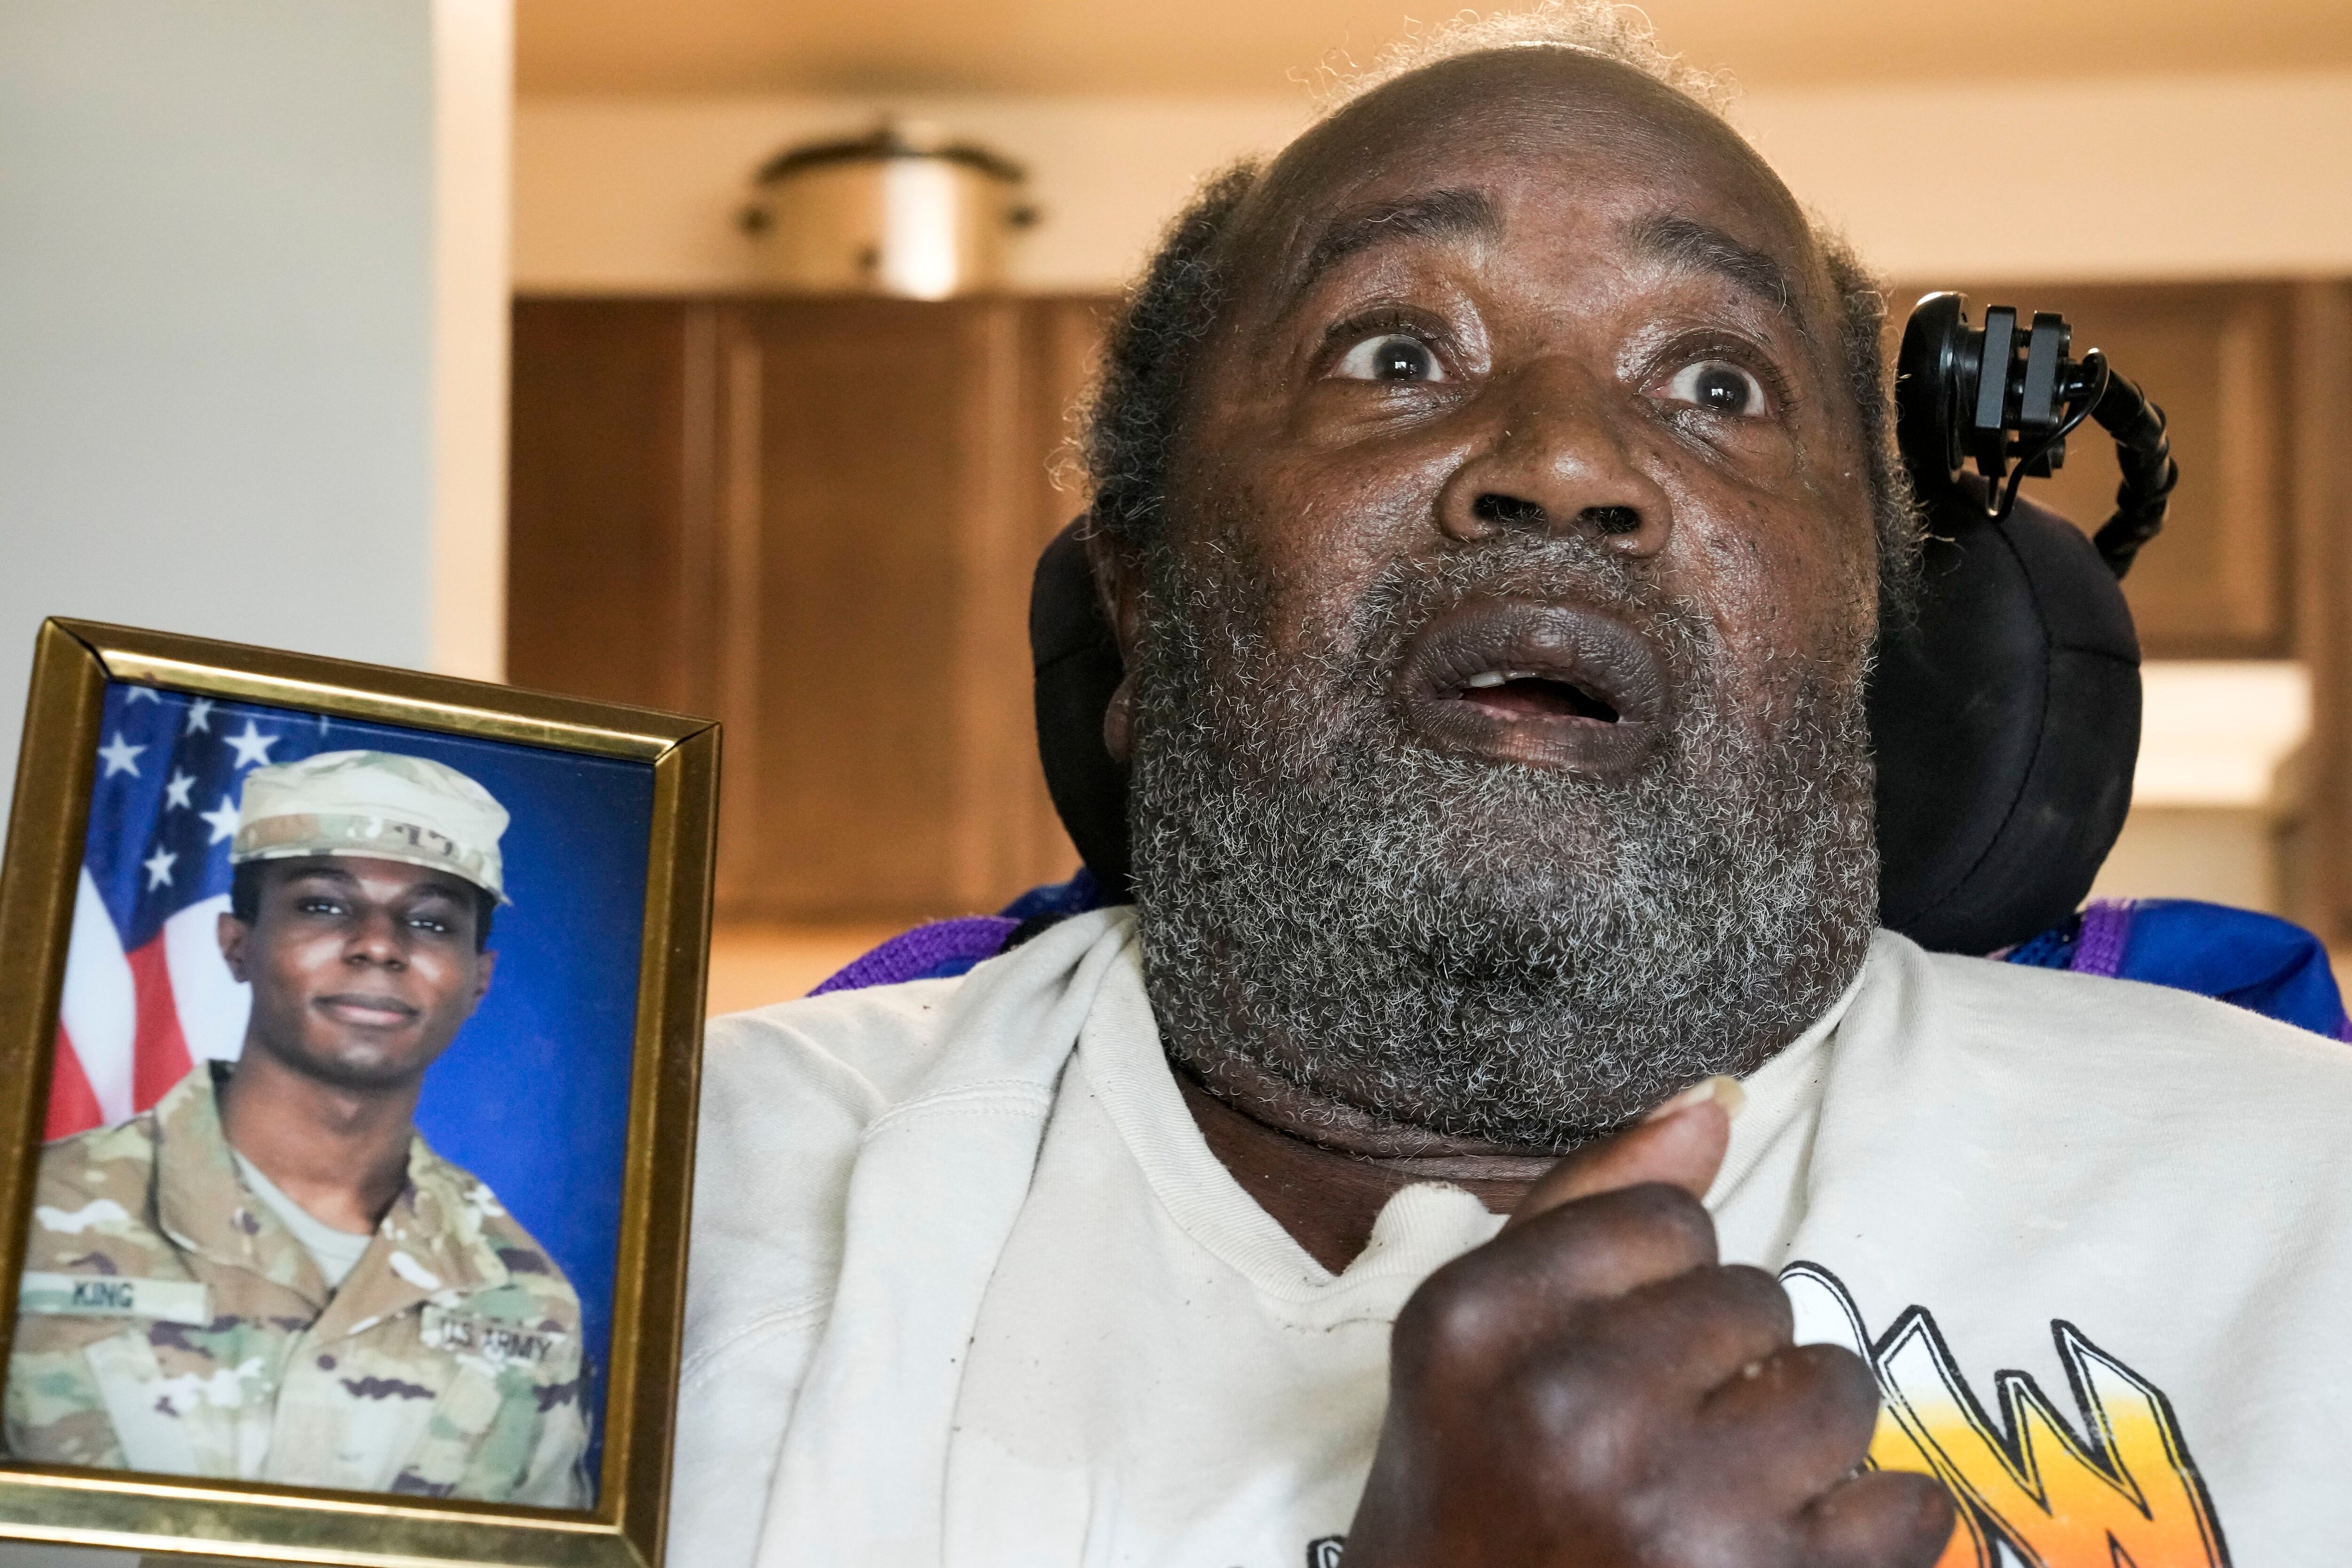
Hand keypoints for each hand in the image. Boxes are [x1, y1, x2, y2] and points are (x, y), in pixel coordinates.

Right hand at [1343, 1082, 1954, 1566]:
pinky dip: (1873, 1530)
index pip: (1665, 1217)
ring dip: (1805, 1437)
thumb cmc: (1478, 1495)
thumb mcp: (1477, 1339)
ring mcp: (1674, 1517)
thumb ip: (1584, 1204)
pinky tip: (1788, 1549)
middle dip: (1733, 1360)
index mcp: (1475, 1327)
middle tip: (1668, 1436)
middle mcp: (1568, 1413)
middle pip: (1758, 1297)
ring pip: (1840, 1389)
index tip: (1618, 1350)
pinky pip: (1912, 1510)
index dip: (1658, 1282)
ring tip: (1731, 1488)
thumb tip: (1716, 1103)